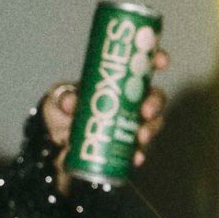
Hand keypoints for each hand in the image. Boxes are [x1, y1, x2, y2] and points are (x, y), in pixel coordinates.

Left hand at [40, 46, 170, 164]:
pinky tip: (136, 157)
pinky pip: (140, 148)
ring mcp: (131, 123)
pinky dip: (139, 153)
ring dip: (151, 129)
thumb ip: (65, 98)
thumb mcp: (59, 100)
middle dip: (155, 103)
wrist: (56, 142)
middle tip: (146, 111)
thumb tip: (71, 102)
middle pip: (154, 96)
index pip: (142, 66)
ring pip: (153, 122)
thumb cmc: (62, 111)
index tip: (162, 62)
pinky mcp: (128, 146)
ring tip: (141, 137)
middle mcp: (131, 100)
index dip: (157, 60)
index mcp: (119, 80)